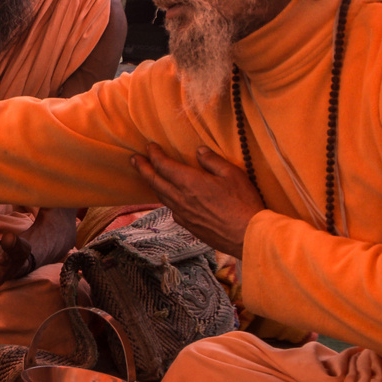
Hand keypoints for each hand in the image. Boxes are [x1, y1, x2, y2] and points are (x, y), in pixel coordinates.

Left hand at [129, 143, 262, 256]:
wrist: (246, 235)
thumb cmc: (243, 203)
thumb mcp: (232, 174)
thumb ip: (212, 161)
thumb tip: (199, 151)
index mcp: (190, 182)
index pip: (164, 165)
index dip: (154, 155)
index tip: (149, 146)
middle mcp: (181, 198)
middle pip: (154, 181)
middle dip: (142, 168)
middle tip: (134, 159)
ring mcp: (182, 214)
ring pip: (160, 196)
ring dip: (152, 183)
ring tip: (148, 175)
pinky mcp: (188, 225)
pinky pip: (171, 208)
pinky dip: (165, 198)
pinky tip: (169, 196)